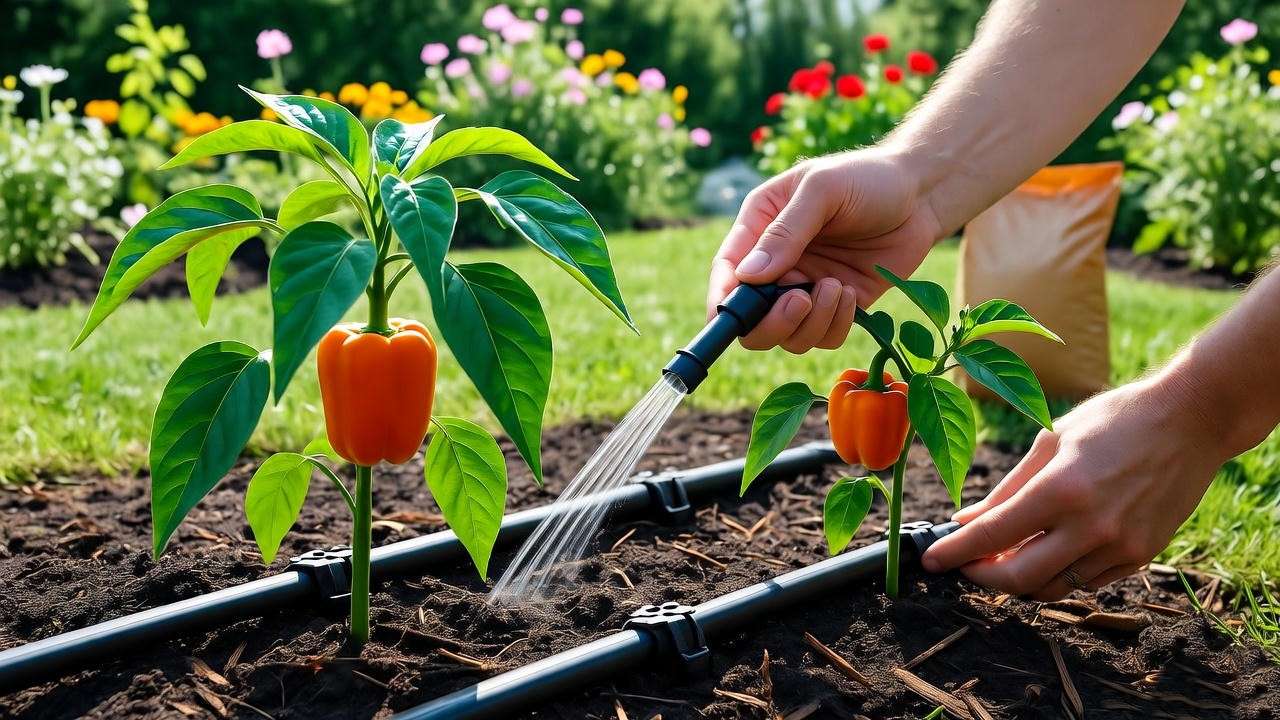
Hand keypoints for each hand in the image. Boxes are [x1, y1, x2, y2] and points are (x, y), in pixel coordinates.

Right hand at [707, 148, 941, 352]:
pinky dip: (835, 325)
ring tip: (837, 288)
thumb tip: (748, 277)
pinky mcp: (838, 306)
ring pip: (788, 335)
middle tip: (800, 301)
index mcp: (760, 227)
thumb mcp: (822, 190)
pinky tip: (851, 294)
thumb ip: (786, 232)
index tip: (727, 317)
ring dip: (811, 322)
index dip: (723, 299)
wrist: (921, 194)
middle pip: (752, 318)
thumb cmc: (868, 178)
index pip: (727, 272)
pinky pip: (823, 336)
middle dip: (771, 322)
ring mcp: (808, 288)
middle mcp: (778, 263)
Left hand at [921, 372, 1222, 599]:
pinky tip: (1047, 553)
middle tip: (965, 565)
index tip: (932, 561)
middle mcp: (1092, 526)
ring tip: (1002, 558)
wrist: (1190, 421)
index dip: (955, 552)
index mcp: (1062, 489)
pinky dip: (1058, 575)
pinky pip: (1086, 582)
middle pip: (1019, 577)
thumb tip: (967, 520)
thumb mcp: (1052, 441)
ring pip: (1053, 588)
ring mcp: (1120, 546)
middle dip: (982, 577)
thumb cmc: (1115, 420)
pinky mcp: (1141, 556)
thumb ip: (1007, 488)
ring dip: (1019, 580)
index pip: (993, 535)